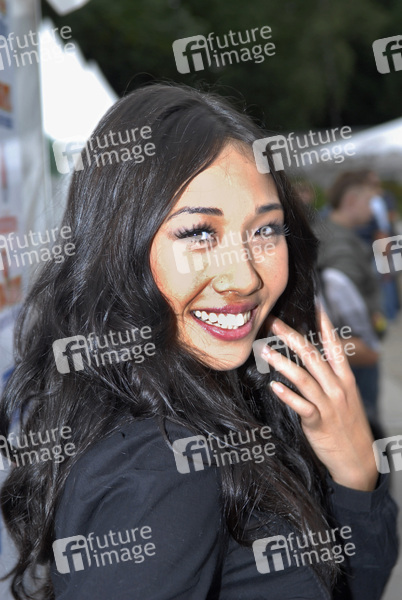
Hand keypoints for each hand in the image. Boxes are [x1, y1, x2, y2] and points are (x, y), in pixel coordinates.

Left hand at [261, 307, 377, 491]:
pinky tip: (273, 386)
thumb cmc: (347, 424)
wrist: (358, 459)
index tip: (314, 304)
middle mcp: (337, 388)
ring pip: (304, 378)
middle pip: (312, 356)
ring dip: (282, 363)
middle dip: (291, 336)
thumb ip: (331, 376)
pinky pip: (302, 406)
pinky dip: (288, 395)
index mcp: (345, 378)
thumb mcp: (346, 396)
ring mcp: (328, 405)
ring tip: (264, 351)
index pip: (334, 345)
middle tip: (272, 321)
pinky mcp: (318, 423)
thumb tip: (312, 357)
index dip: (324, 324)